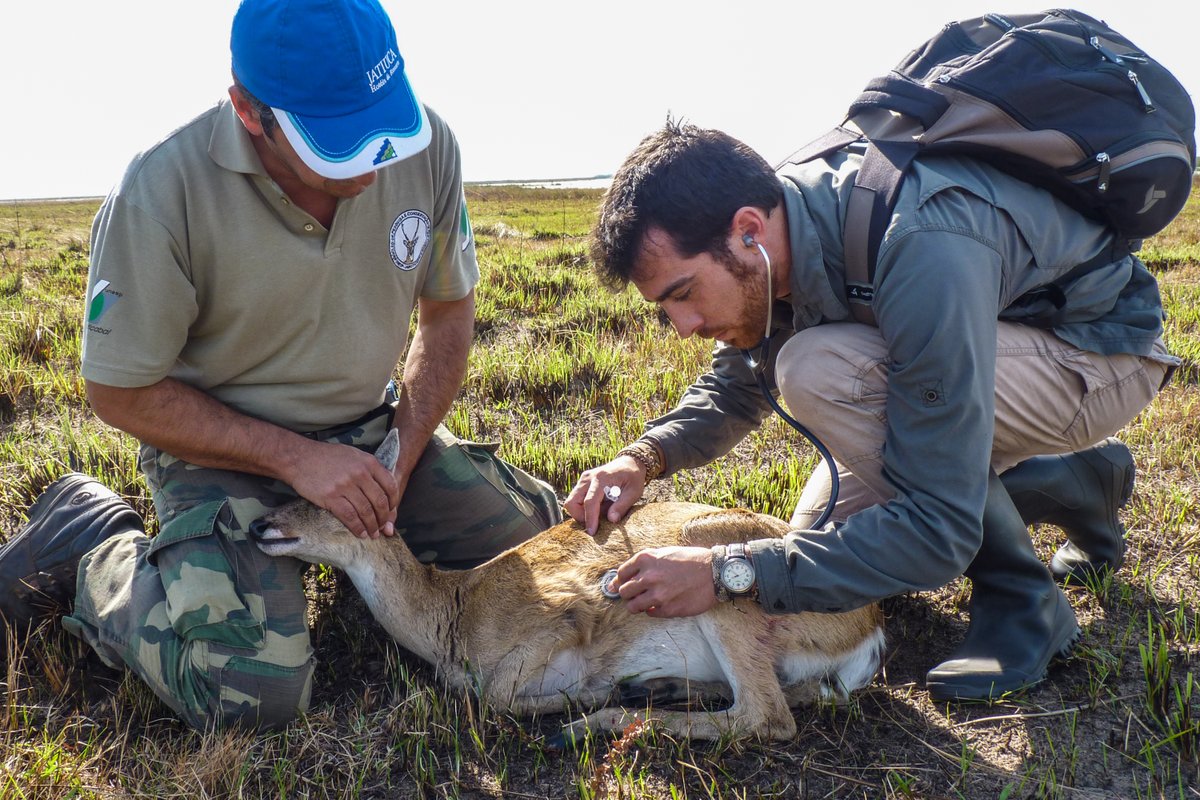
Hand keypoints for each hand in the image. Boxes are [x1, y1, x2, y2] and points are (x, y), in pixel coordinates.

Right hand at [286, 440, 400, 538]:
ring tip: (373, 534)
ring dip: (372, 526)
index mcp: (368, 462)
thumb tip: (383, 491)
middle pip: (380, 501)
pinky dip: (357, 528)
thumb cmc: (326, 457)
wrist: (299, 458)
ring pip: (366, 511)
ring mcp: (346, 485)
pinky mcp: (331, 497)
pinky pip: (350, 517)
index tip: (391, 513)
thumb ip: (369, 470)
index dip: (393, 503)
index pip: (390, 486)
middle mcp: (360, 473)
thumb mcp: (353, 455)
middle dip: (384, 518)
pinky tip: (360, 533)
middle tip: (383, 528)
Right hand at [564, 456, 646, 534]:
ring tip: (600, 513)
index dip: (590, 518)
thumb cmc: (633, 477)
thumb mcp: (634, 492)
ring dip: (581, 513)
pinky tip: (598, 508)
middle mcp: (588, 478)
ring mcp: (583, 480)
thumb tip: (611, 520)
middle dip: (580, 517)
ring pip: (571, 502)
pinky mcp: (582, 483)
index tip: (592, 532)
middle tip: (596, 522)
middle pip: (572, 502)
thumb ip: (622, 506)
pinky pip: (575, 500)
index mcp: (602, 478)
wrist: (629, 463)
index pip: (590, 501)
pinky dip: (583, 508)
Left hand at [609, 546, 716, 617]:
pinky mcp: (668, 609)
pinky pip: (650, 614)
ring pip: (633, 607)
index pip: (621, 574)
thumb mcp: (664, 553)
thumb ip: (644, 564)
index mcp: (646, 559)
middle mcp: (649, 577)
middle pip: (623, 592)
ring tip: (647, 602)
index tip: (626, 584)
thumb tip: (620, 579)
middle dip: (628, 594)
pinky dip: (653, 611)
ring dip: (637, 606)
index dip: (621, 581)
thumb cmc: (691, 560)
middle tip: (638, 594)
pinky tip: (663, 604)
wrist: (715, 572)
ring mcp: (658, 595)